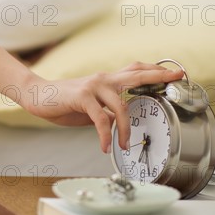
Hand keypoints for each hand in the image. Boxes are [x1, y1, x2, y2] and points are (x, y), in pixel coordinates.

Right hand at [18, 62, 182, 153]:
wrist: (38, 96)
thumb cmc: (65, 101)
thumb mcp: (92, 105)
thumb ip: (108, 109)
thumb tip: (121, 120)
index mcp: (107, 80)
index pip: (136, 70)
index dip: (155, 70)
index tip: (175, 72)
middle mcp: (104, 79)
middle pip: (137, 74)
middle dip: (159, 76)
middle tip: (177, 77)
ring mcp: (93, 86)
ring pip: (121, 105)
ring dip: (126, 128)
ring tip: (126, 143)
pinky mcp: (82, 97)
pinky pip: (101, 118)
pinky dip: (105, 134)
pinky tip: (104, 145)